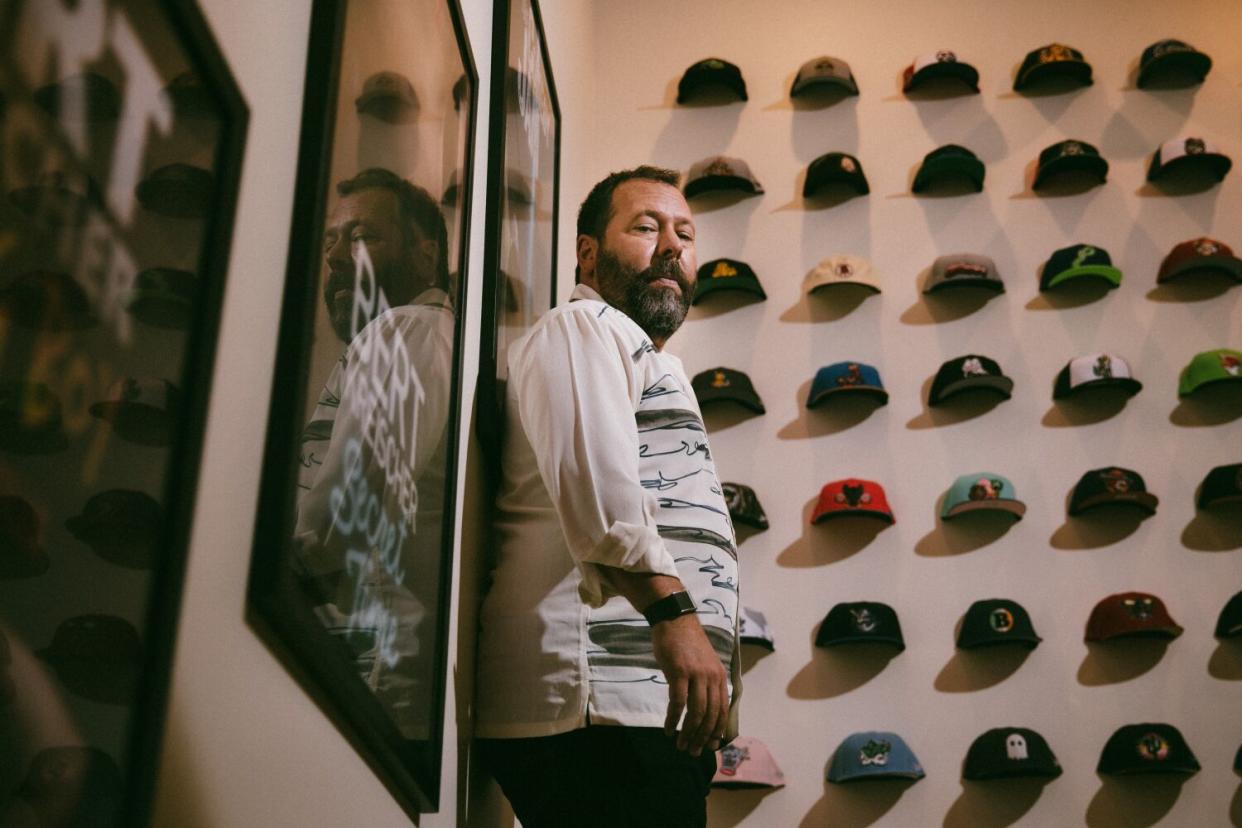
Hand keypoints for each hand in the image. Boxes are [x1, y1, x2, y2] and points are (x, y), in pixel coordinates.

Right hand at [651, 614, 727, 755]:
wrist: (674, 620)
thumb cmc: (686, 643)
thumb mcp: (704, 663)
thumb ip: (706, 683)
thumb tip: (705, 709)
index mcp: (719, 677)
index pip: (723, 710)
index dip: (717, 731)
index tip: (711, 746)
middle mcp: (712, 677)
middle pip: (710, 715)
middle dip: (702, 737)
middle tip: (694, 752)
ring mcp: (696, 675)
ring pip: (696, 713)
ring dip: (688, 733)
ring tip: (681, 745)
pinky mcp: (679, 673)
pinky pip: (677, 703)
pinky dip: (673, 720)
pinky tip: (668, 730)